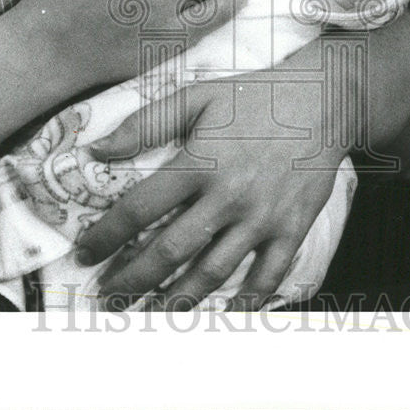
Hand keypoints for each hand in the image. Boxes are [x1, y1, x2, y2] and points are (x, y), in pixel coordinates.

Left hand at [75, 50, 346, 310]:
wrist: (324, 98)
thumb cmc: (255, 95)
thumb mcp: (197, 95)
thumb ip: (145, 122)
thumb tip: (96, 149)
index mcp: (198, 162)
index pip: (138, 209)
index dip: (106, 237)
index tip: (85, 255)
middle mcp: (227, 196)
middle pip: (170, 251)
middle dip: (133, 280)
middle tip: (110, 298)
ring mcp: (262, 216)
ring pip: (212, 272)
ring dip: (177, 299)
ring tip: (153, 314)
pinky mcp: (292, 227)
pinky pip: (267, 275)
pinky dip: (246, 301)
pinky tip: (224, 314)